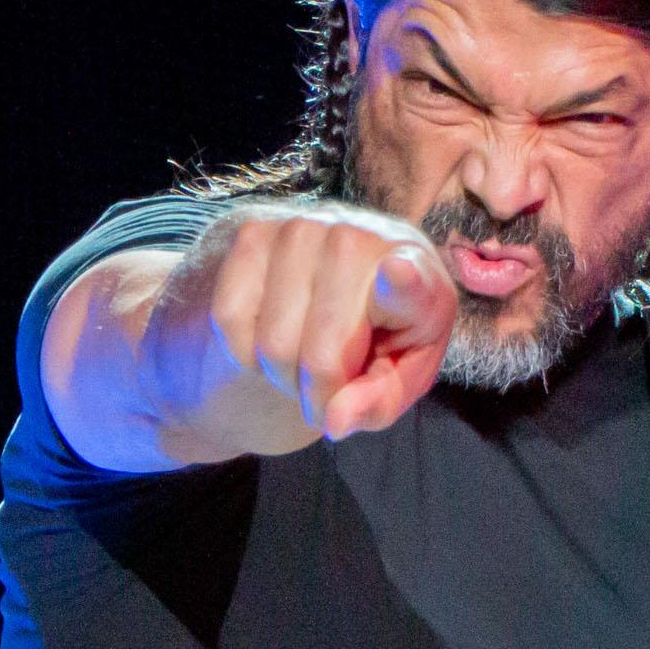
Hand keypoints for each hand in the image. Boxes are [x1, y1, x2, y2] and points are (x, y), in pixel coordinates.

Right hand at [182, 202, 457, 446]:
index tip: (399, 273)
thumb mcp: (394, 382)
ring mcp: (303, 228)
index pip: (410, 281)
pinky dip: (243, 350)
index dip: (403, 282)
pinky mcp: (253, 230)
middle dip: (317, 392)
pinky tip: (269, 335)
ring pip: (273, 343)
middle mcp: (362, 239)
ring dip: (280, 375)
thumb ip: (376, 404)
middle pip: (322, 352)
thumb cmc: (377, 342)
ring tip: (302, 361)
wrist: (326, 292)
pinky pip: (229, 319)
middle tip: (326, 390)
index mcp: (420, 274)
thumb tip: (334, 420)